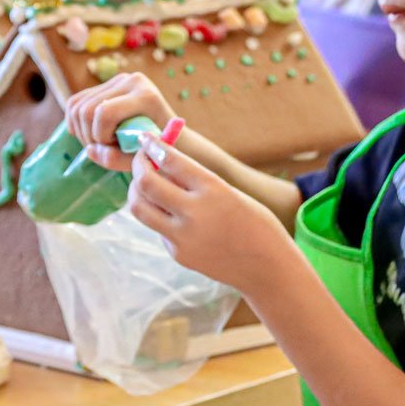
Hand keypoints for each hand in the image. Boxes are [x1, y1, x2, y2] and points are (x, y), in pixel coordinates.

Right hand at [66, 72, 174, 170]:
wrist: (171, 135)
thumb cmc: (159, 150)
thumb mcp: (140, 160)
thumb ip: (115, 159)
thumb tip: (89, 150)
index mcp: (145, 96)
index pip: (104, 113)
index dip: (100, 136)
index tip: (113, 148)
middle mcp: (130, 81)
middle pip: (86, 109)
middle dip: (89, 136)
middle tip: (105, 148)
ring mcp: (117, 79)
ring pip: (76, 106)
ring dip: (81, 131)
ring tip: (100, 142)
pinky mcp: (106, 84)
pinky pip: (75, 102)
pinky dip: (75, 122)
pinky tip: (90, 134)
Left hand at [129, 136, 292, 293]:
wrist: (267, 268)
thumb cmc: (254, 222)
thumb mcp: (228, 192)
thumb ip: (194, 180)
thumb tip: (160, 162)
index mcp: (213, 190)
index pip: (170, 160)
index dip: (152, 145)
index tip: (144, 138)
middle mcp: (194, 213)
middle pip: (146, 183)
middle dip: (138, 166)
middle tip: (141, 159)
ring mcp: (183, 237)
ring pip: (139, 208)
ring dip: (137, 190)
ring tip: (146, 183)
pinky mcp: (178, 255)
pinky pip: (156, 227)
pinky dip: (157, 214)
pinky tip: (172, 213)